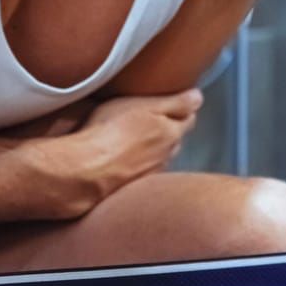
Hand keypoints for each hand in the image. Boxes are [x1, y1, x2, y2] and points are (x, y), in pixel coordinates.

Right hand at [63, 90, 201, 199]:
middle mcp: (167, 155)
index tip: (176, 103)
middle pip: (176, 140)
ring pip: (161, 158)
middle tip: (154, 122)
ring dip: (155, 151)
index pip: (189, 118)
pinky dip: (140, 166)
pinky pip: (144, 173)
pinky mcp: (135, 188)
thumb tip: (198, 96)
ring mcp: (152, 174)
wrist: (86, 170)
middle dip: (170, 131)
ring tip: (138, 143)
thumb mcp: (144, 105)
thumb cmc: (111, 131)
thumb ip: (175, 102)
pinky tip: (127, 163)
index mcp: (172, 132)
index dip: (183, 109)